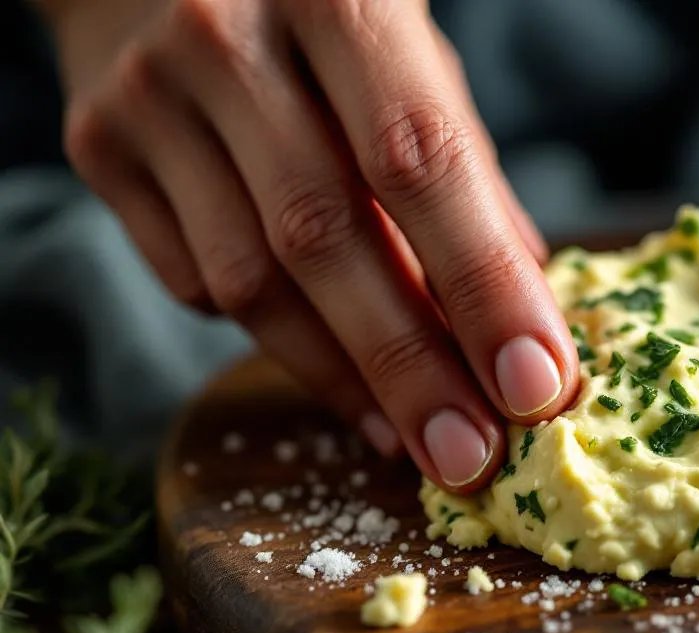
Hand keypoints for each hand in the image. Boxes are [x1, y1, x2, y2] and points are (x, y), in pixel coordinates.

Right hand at [45, 0, 578, 490]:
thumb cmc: (317, 11)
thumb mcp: (409, 53)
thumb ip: (465, 170)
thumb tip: (527, 308)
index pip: (421, 162)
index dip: (483, 285)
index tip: (536, 386)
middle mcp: (230, 39)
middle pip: (324, 238)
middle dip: (410, 367)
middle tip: (471, 457)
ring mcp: (148, 95)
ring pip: (247, 280)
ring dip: (342, 377)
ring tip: (412, 436)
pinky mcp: (97, 147)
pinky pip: (193, 278)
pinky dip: (275, 340)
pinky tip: (335, 374)